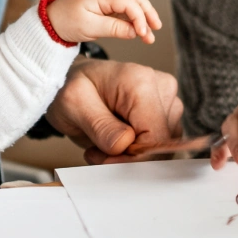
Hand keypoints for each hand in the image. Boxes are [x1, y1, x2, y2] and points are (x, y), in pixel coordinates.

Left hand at [46, 0, 161, 45]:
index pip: (128, 1)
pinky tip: (139, 29)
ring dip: (143, 15)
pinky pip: (126, 7)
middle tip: (156, 29)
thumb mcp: (90, 28)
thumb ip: (114, 28)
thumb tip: (134, 31)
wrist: (52, 21)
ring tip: (150, 32)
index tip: (143, 33)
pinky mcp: (107, 4)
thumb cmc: (67, 22)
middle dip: (148, 12)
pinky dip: (135, 17)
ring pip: (133, 0)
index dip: (139, 17)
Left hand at [46, 58, 182, 162]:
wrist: (72, 77)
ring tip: (101, 142)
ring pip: (159, 147)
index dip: (132, 158)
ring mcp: (166, 100)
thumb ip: (99, 125)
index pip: (155, 136)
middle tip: (96, 150)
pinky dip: (135, 151)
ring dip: (130, 155)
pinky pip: (157, 143)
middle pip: (159, 143)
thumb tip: (124, 145)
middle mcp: (161, 88)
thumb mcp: (73, 103)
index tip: (105, 160)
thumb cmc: (72, 85)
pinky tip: (114, 140)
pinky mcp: (165, 111)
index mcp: (141, 82)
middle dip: (127, 157)